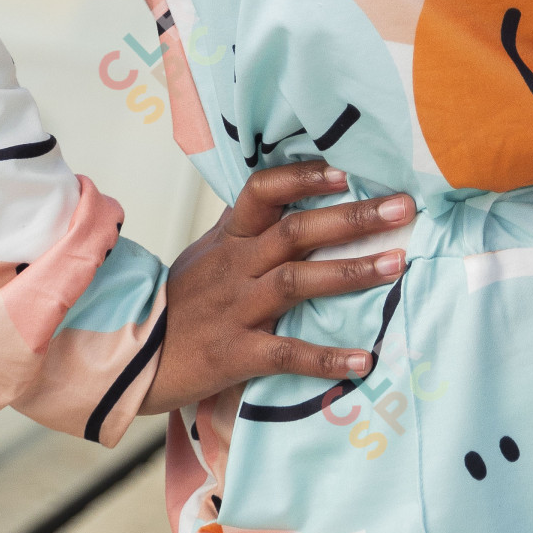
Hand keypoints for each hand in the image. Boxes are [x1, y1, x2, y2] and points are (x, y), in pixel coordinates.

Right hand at [139, 162, 415, 416]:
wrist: (129, 357)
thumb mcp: (205, 253)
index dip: (304, 178)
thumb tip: (284, 196)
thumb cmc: (178, 303)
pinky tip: (363, 360)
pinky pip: (286, 353)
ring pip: (297, 281)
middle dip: (353, 217)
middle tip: (403, 207)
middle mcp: (235, 266)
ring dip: (350, 272)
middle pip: (296, 231)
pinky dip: (326, 358)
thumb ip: (243, 227)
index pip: (264, 191)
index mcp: (229, 238)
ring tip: (397, 264)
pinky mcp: (235, 354)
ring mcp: (236, 309)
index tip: (346, 172)